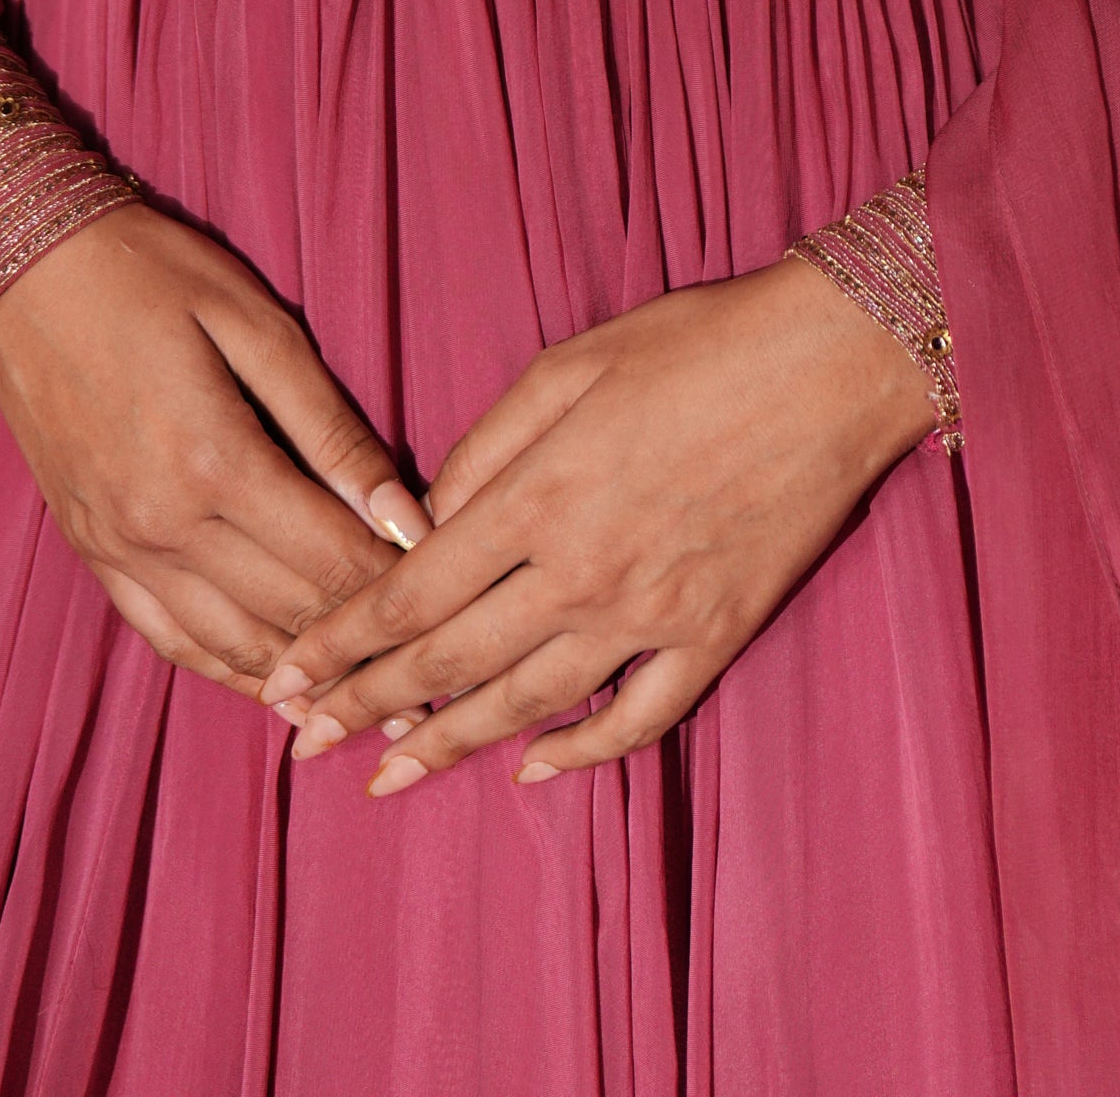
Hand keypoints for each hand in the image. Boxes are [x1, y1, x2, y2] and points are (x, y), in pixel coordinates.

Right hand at [0, 200, 427, 693]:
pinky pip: (168, 639)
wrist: (25, 268)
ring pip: (231, 645)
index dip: (398, 588)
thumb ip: (332, 430)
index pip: (332, 558)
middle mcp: (163, 524)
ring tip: (366, 701)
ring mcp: (120, 548)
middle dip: (365, 645)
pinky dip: (228, 670)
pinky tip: (273, 689)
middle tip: (428, 676)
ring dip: (302, 678)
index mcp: (215, 461)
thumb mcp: (258, 325)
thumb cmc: (153, 274)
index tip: (450, 604)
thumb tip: (403, 516)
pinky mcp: (91, 552)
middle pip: (290, 612)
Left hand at [261, 255, 938, 792]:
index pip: (411, 592)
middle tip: (304, 746)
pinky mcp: (714, 635)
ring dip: (449, 746)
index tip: (287, 676)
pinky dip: (580, 755)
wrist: (831, 360)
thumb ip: (486, 447)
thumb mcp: (570, 363)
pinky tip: (533, 769)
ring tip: (388, 778)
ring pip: (528, 705)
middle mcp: (582, 571)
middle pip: (450, 661)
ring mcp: (651, 614)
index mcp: (538, 496)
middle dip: (366, 708)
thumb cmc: (696, 341)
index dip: (341, 642)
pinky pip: (637, 721)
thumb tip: (424, 519)